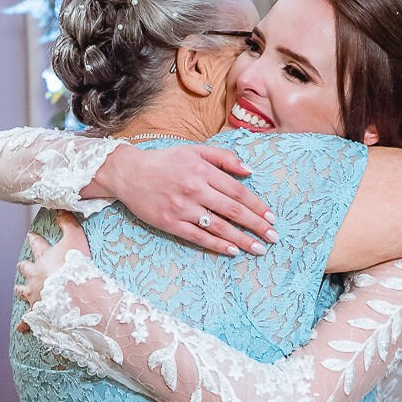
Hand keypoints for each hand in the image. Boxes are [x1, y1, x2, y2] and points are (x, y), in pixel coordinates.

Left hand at [14, 214, 90, 322]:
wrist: (72, 294)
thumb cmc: (75, 265)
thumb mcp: (75, 238)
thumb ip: (68, 222)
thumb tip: (61, 207)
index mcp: (43, 258)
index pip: (37, 245)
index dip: (34, 239)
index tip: (31, 235)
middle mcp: (35, 276)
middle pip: (25, 268)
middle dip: (24, 266)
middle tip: (23, 264)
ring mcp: (34, 294)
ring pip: (23, 291)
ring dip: (21, 290)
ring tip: (19, 290)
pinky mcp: (36, 311)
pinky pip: (28, 319)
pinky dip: (24, 324)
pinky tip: (21, 329)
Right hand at [100, 142, 273, 256]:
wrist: (128, 173)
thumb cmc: (164, 162)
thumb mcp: (193, 151)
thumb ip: (223, 157)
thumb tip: (250, 170)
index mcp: (202, 170)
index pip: (237, 191)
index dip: (257, 206)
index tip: (271, 218)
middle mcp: (194, 189)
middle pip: (232, 210)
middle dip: (256, 226)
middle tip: (273, 238)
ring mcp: (182, 208)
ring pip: (218, 226)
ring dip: (242, 239)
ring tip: (259, 249)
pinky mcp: (170, 223)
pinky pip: (198, 237)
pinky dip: (217, 244)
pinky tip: (232, 251)